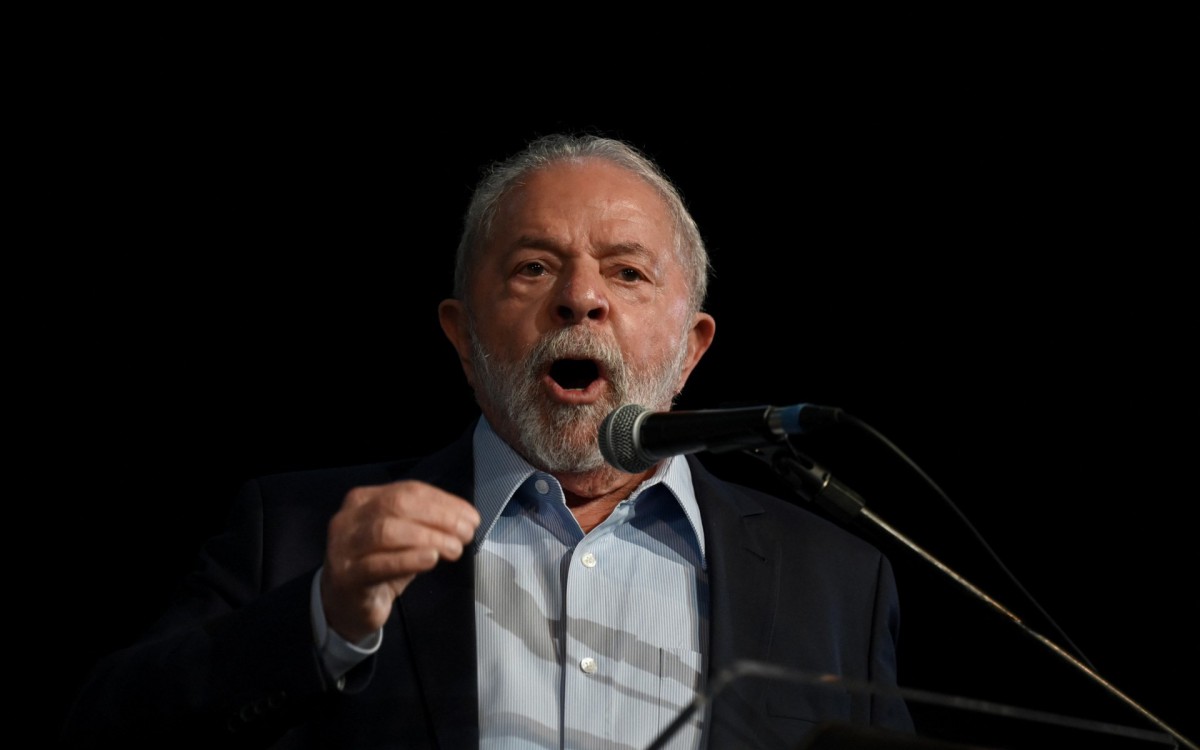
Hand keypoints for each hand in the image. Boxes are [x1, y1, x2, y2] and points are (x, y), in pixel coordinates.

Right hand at [321, 480, 480, 642]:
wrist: (344, 607)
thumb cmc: (378, 569)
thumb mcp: (403, 541)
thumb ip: (426, 526)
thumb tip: (463, 520)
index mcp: (364, 501)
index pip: (408, 491)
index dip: (444, 502)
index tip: (470, 516)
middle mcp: (350, 519)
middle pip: (398, 506)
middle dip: (439, 517)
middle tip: (465, 532)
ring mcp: (344, 547)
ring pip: (387, 532)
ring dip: (428, 538)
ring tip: (453, 549)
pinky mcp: (346, 577)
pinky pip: (378, 564)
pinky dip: (409, 559)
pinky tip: (431, 559)